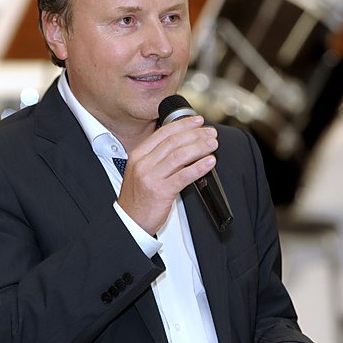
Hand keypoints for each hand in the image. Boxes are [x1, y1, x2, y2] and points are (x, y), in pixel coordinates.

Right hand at [117, 116, 217, 234]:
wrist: (130, 221)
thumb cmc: (139, 198)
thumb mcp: (142, 171)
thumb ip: (158, 157)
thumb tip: (183, 145)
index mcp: (138, 155)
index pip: (163, 133)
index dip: (183, 125)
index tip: (197, 121)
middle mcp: (143, 164)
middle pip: (173, 142)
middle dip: (195, 134)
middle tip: (210, 132)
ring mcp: (151, 177)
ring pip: (179, 156)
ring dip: (200, 147)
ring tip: (212, 144)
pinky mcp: (160, 192)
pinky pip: (183, 176)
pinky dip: (199, 167)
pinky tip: (209, 162)